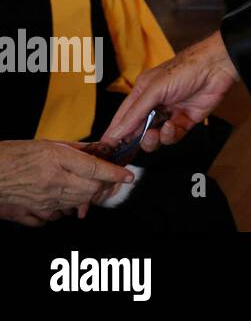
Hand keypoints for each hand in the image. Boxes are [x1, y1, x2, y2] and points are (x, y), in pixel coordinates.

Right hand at [0, 140, 133, 225]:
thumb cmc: (14, 154)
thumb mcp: (47, 143)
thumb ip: (76, 148)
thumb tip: (98, 149)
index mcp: (57, 160)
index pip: (96, 169)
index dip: (115, 173)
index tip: (128, 176)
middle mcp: (54, 182)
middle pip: (92, 189)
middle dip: (103, 184)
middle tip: (106, 177)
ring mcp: (45, 200)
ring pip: (80, 202)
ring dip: (88, 194)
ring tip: (84, 185)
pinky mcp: (36, 212)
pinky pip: (62, 213)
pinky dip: (68, 206)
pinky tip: (64, 197)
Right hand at [103, 33, 239, 153]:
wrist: (218, 67)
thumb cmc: (185, 69)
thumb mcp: (154, 90)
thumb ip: (135, 113)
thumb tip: (115, 133)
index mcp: (142, 92)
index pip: (123, 117)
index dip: (115, 133)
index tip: (107, 148)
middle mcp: (155, 104)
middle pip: (138, 130)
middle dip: (135, 140)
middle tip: (132, 147)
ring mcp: (171, 113)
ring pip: (155, 137)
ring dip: (153, 139)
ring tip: (155, 133)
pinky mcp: (186, 120)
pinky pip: (173, 136)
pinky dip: (171, 135)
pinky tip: (173, 126)